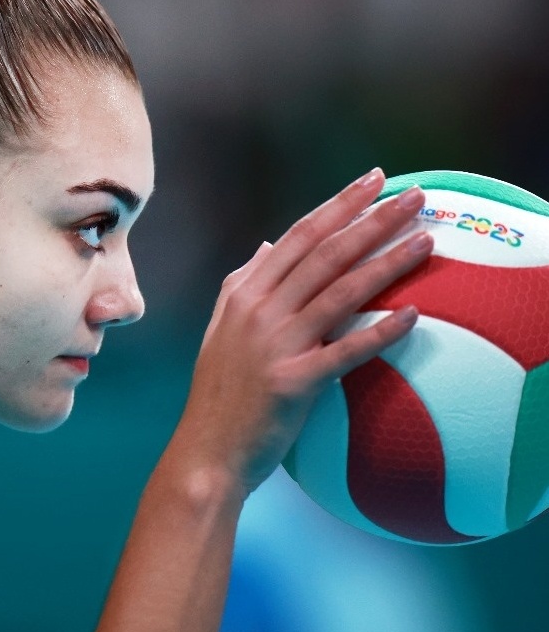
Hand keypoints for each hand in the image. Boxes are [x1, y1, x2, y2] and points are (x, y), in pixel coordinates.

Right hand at [175, 168, 431, 496]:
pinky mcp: (293, 381)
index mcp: (245, 293)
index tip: (373, 182)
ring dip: (386, 263)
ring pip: (340, 292)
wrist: (206, 449)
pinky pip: (345, 350)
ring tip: (425, 242)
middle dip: (373, 221)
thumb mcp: (223, 328)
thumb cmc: (220, 392)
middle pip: (325, 254)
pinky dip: (380, 332)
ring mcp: (276, 344)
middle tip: (415, 198)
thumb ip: (244, 283)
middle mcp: (259, 310)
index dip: (338, 206)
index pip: (299, 236)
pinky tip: (412, 315)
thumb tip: (269, 246)